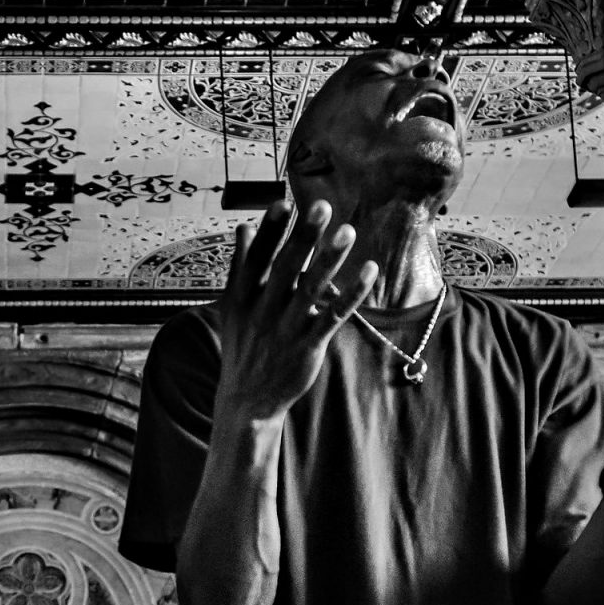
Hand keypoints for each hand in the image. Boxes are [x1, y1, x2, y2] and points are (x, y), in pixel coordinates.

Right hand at [213, 201, 381, 426]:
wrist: (247, 401)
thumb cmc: (244, 346)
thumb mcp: (234, 306)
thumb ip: (241, 265)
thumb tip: (245, 226)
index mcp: (242, 297)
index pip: (256, 257)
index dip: (270, 231)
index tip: (284, 203)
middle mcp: (263, 311)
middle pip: (285, 267)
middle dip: (303, 236)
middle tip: (321, 206)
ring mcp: (286, 329)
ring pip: (311, 290)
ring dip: (330, 260)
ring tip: (348, 231)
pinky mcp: (308, 347)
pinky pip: (333, 316)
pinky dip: (351, 293)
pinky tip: (370, 271)